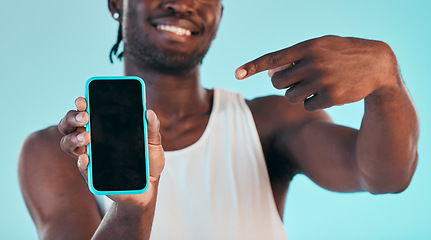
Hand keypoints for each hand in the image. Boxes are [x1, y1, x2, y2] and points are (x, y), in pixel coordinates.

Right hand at [58, 97, 164, 207]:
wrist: (150, 186)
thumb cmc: (148, 160)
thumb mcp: (152, 142)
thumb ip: (151, 128)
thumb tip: (149, 112)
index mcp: (103, 128)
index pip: (85, 112)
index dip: (81, 105)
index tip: (83, 100)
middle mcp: (91, 141)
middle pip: (69, 126)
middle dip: (72, 118)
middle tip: (85, 117)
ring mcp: (90, 158)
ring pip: (68, 145)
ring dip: (73, 138)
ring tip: (86, 136)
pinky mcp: (93, 176)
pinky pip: (82, 168)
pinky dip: (81, 163)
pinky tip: (86, 157)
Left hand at [235, 35, 399, 110]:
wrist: (377, 64)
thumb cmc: (342, 54)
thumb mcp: (320, 47)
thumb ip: (294, 58)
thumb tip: (270, 74)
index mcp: (308, 47)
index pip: (273, 58)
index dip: (253, 66)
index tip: (237, 73)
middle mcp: (313, 63)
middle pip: (278, 83)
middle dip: (282, 85)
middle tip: (295, 81)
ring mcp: (322, 81)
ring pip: (290, 98)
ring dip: (296, 95)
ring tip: (313, 86)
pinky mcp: (331, 97)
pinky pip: (307, 107)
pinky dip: (312, 103)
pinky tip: (327, 93)